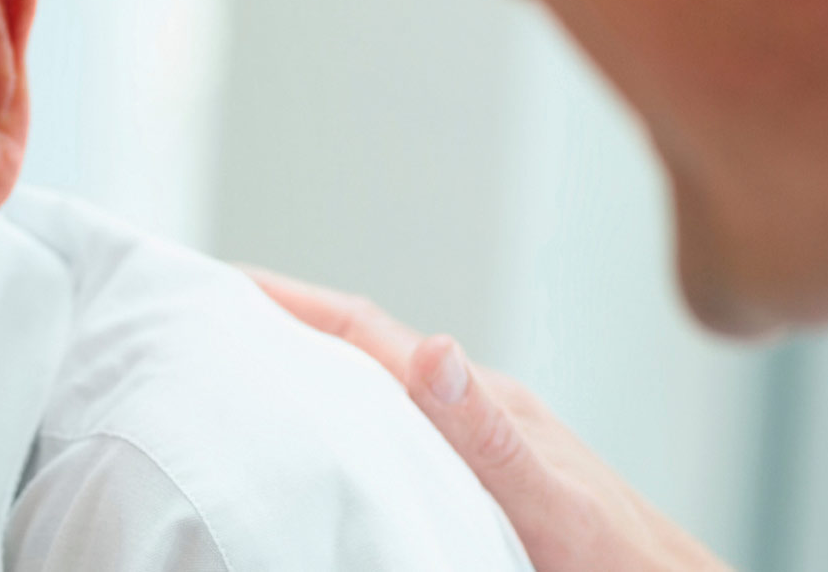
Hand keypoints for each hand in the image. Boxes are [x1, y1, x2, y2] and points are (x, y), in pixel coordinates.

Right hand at [244, 267, 729, 571]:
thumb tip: (431, 348)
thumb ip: (488, 433)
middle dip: (282, 329)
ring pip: (372, 393)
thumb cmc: (622, 561)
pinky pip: (391, 435)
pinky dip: (341, 426)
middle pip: (359, 351)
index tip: (221, 284)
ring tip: (240, 378)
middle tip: (205, 324)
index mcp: (480, 399)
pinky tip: (318, 452)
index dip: (290, 302)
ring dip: (309, 376)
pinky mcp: (476, 481)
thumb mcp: (549, 500)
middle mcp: (471, 410)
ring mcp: (475, 442)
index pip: (366, 332)